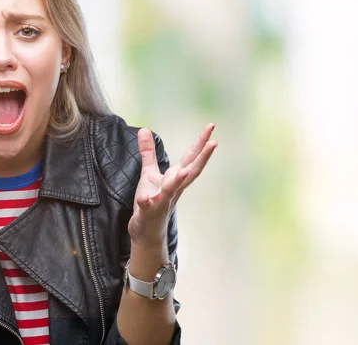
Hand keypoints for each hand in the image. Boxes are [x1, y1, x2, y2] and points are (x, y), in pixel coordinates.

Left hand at [129, 123, 216, 246]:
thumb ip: (148, 152)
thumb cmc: (152, 200)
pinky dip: (147, 201)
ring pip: (171, 190)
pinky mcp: (149, 212)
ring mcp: (162, 201)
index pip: (191, 158)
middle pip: (190, 172)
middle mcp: (174, 189)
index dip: (201, 143)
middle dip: (202, 157)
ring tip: (182, 171)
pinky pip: (148, 206)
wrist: (147, 231)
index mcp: (175, 178)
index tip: (211, 127)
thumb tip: (144, 129)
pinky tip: (144, 197)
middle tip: (213, 142)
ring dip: (177, 181)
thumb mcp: (150, 174)